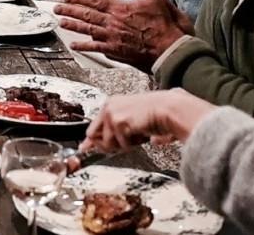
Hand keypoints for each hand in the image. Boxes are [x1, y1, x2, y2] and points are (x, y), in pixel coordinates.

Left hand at [54, 0, 192, 68]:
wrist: (170, 49)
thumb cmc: (164, 24)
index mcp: (120, 7)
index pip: (93, 0)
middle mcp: (112, 22)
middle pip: (85, 14)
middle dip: (69, 10)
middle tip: (57, 9)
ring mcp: (112, 37)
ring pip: (87, 29)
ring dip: (72, 25)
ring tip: (61, 23)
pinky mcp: (115, 51)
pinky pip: (95, 48)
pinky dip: (83, 46)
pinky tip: (75, 45)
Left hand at [80, 90, 214, 152]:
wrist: (169, 109)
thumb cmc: (157, 114)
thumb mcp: (132, 121)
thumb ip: (115, 132)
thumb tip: (102, 145)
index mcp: (111, 104)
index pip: (94, 126)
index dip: (92, 140)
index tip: (85, 148)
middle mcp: (108, 107)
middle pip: (94, 135)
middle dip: (106, 145)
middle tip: (124, 143)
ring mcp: (111, 114)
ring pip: (108, 143)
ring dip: (123, 145)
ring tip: (137, 134)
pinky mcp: (118, 122)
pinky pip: (120, 144)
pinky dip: (131, 144)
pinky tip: (140, 133)